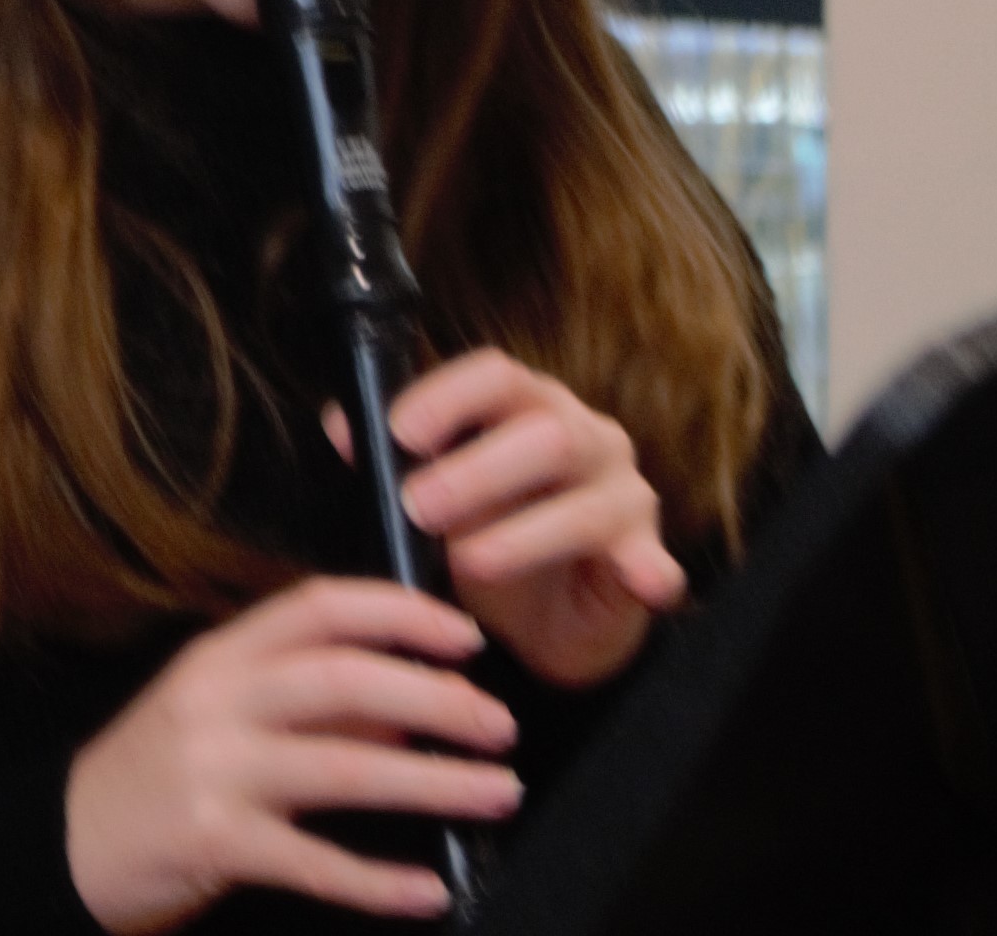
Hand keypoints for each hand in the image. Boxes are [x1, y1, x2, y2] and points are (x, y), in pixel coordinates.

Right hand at [66, 577, 519, 928]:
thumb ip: (308, 705)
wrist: (66, 842)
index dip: (400, 613)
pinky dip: (378, 880)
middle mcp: (215, 700)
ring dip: (433, 781)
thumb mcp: (220, 717)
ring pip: (344, 766)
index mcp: (220, 655)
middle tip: (500, 725)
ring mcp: (213, 770)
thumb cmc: (156, 775)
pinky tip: (429, 891)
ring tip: (497, 792)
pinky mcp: (212, 840)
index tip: (466, 637)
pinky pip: (314, 861)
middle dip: (436, 699)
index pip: (319, 608)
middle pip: (343, 679)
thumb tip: (411, 707)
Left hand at [381, 349, 687, 688]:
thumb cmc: (488, 537)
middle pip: (546, 432)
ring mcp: (625, 497)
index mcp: (530, 407)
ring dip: (524, 532)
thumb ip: (391, 460)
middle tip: (418, 507)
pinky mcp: (647, 560)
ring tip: (470, 561)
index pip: (497, 376)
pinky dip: (649, 570)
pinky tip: (640, 579)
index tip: (399, 433)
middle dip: (477, 470)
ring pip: (588, 502)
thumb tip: (341, 427)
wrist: (547, 621)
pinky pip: (656, 563)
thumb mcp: (433, 499)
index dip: (449, 397)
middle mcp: (586, 437)